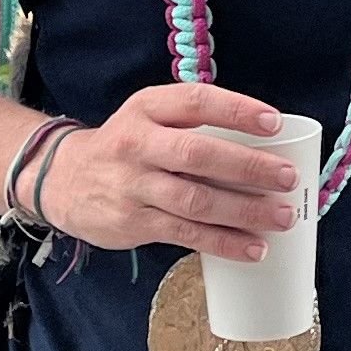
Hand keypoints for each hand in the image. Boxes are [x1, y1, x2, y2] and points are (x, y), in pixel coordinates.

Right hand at [37, 85, 302, 256]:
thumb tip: (264, 143)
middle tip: (288, 178)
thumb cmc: (125, 146)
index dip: (237, 110)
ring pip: (195, 201)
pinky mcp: (134, 223)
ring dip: (244, 211)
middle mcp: (138, 144)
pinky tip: (253, 248)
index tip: (274, 122)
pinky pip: (186, 234)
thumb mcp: (148, 118)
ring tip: (282, 217)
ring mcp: (134, 186)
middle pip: (198, 155)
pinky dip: (223, 242)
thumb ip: (192, 124)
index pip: (196, 102)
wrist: (62, 180)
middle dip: (249, 167)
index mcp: (148, 108)